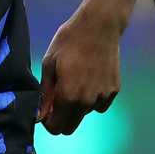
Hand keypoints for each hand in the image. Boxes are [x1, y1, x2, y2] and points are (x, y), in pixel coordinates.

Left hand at [37, 8, 121, 134]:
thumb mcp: (49, 63)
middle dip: (61, 117)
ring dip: (78, 105)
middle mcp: (87, 102)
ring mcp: (103, 97)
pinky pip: (100, 104)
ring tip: (77, 78)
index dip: (47, 121)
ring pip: (85, 113)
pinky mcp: (114, 90)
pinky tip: (91, 77)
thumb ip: (45, 92)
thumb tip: (40, 114)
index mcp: (68, 97)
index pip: (55, 128)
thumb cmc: (70, 40)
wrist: (100, 25)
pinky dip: (94, 97)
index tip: (47, 107)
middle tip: (58, 96)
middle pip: (70, 127)